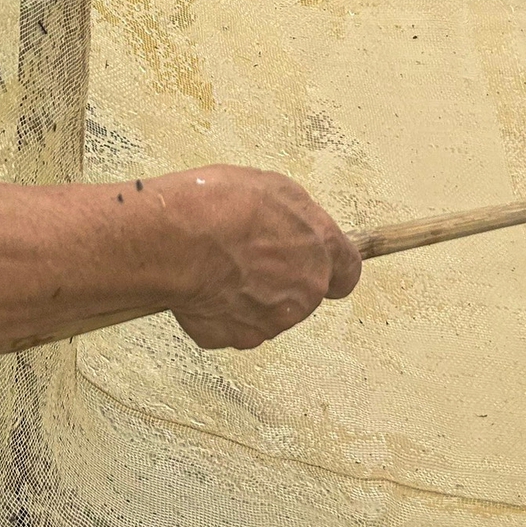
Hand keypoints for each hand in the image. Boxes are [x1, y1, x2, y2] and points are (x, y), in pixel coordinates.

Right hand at [162, 166, 361, 349]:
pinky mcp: (238, 337)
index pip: (347, 272)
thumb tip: (292, 228)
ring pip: (266, 311)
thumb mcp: (273, 188)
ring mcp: (273, 320)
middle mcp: (306, 290)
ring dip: (248, 294)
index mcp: (320, 249)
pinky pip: (231, 325)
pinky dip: (218, 310)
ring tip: (216, 265)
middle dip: (279, 278)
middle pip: (303, 293)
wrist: (177, 240)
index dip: (331, 270)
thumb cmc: (221, 206)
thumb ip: (295, 218)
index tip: (318, 266)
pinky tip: (201, 285)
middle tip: (246, 255)